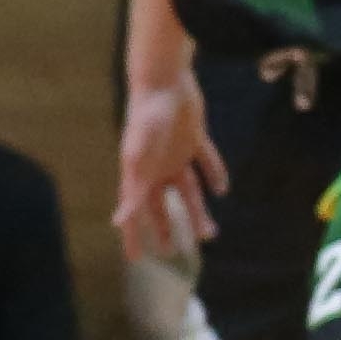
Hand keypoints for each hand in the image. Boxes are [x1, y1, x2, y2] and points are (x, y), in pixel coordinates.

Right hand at [115, 67, 222, 255]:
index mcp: (140, 174)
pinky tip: (222, 189)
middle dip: (164, 228)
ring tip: (209, 233)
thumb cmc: (146, 115)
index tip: (134, 259)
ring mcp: (175, 153)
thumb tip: (118, 219)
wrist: (163, 80)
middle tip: (170, 252)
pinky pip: (205, 162)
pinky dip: (214, 174)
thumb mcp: (137, 153)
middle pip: (161, 205)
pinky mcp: (193, 139)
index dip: (132, 235)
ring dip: (197, 211)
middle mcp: (156, 167)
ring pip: (187, 190)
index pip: (135, 211)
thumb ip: (131, 185)